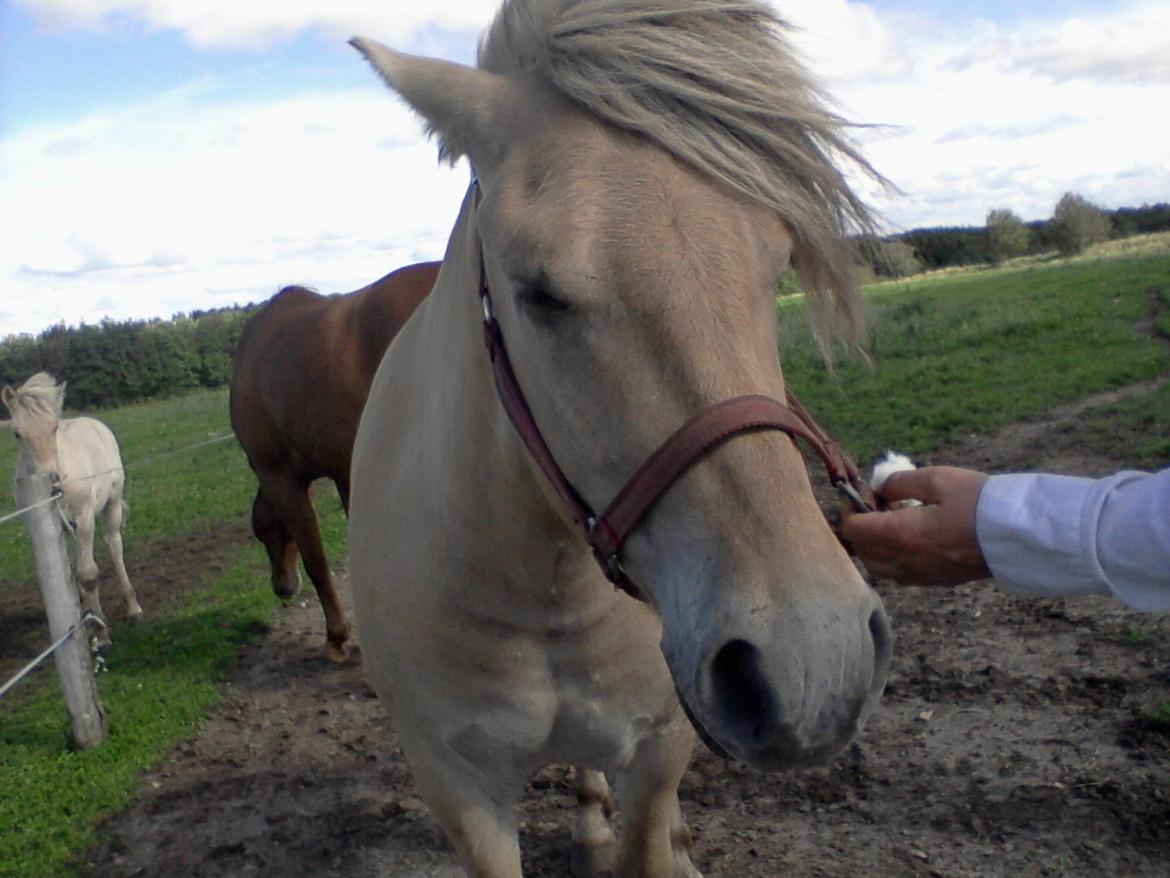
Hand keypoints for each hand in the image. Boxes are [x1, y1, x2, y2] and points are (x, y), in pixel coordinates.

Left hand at [841, 466, 991, 585]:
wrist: (1020, 535)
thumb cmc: (980, 502)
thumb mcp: (937, 479)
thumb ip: (899, 483)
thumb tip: (879, 490)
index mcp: (900, 536)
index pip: (853, 529)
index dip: (851, 507)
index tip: (864, 490)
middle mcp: (904, 562)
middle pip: (861, 549)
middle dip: (861, 524)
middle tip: (879, 501)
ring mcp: (919, 576)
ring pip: (877, 565)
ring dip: (874, 542)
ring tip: (894, 519)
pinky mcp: (935, 581)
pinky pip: (898, 573)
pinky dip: (892, 556)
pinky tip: (911, 536)